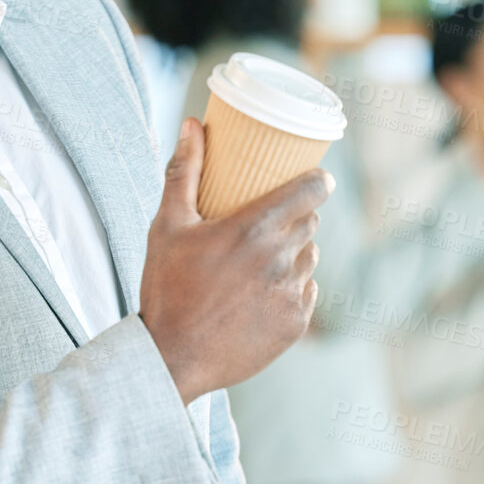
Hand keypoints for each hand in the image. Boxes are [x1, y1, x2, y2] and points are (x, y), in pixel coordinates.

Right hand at [139, 118, 329, 403]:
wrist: (171, 359)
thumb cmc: (165, 288)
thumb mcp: (168, 226)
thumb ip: (183, 172)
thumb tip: (193, 124)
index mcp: (253, 227)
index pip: (312, 189)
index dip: (317, 180)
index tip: (314, 179)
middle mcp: (280, 258)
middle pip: (310, 222)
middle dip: (296, 217)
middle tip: (269, 223)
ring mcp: (292, 293)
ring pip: (309, 257)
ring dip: (294, 254)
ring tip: (261, 262)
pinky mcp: (296, 323)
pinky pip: (306, 292)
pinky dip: (290, 289)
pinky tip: (261, 295)